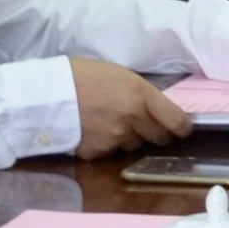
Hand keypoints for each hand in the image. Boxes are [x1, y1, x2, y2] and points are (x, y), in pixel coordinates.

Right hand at [69, 57, 192, 153]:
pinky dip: (106, 144)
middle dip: (155, 132)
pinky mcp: (97, 153)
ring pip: (134, 146)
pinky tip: (93, 131)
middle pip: (159, 138)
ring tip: (109, 122)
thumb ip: (141, 94)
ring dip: (129, 138)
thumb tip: (157, 109)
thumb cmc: (82, 75)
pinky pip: (110, 152)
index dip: (182, 127)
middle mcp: (132, 119)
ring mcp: (114, 139)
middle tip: (144, 124)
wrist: (45, 92)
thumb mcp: (120, 74)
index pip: (176, 121)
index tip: (183, 129)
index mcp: (140, 95)